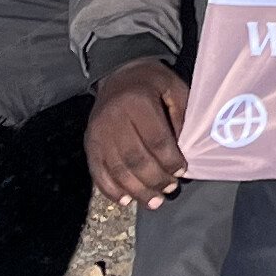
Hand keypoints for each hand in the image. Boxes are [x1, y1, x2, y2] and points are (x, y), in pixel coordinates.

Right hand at [85, 60, 191, 208]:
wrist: (118, 73)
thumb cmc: (152, 83)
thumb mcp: (174, 88)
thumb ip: (181, 116)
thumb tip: (185, 150)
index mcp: (138, 102)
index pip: (156, 139)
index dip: (170, 160)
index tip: (182, 171)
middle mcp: (113, 119)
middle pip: (135, 159)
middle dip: (155, 179)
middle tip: (170, 189)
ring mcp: (98, 133)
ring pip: (117, 170)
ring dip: (136, 190)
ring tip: (154, 201)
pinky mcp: (89, 144)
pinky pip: (98, 172)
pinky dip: (111, 190)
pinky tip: (126, 200)